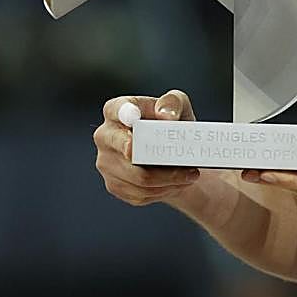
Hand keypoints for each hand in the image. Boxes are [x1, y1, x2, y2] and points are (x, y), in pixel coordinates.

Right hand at [93, 89, 200, 205]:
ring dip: (170, 179)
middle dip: (160, 158)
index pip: (117, 109)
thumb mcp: (178, 106)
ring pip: (140, 178)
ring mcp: (106, 163)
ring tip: (191, 174)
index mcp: (116, 110)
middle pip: (129, 151)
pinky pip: (140, 194)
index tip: (135, 118)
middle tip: (185, 164)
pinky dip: (163, 190)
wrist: (169, 153)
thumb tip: (166, 116)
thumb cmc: (170, 124)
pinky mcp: (114, 186)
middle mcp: (105, 136)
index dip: (125, 113)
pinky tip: (176, 183)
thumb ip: (173, 103)